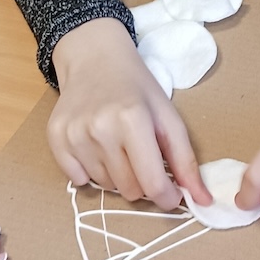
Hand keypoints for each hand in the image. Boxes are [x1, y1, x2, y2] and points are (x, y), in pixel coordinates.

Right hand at [49, 18, 211, 210]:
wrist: (95, 59)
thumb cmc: (137, 88)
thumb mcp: (168, 116)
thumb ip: (186, 160)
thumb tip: (204, 200)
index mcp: (133, 119)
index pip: (151, 182)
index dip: (166, 197)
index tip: (172, 195)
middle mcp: (101, 128)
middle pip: (129, 190)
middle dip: (142, 182)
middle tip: (142, 156)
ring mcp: (75, 134)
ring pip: (104, 186)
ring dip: (117, 175)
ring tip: (119, 145)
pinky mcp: (55, 138)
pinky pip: (77, 180)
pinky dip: (90, 172)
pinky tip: (96, 146)